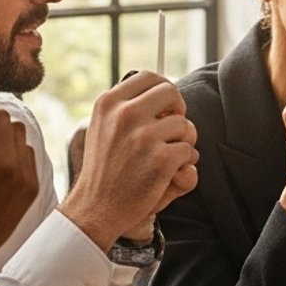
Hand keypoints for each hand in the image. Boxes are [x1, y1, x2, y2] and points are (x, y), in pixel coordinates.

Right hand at [60, 72, 198, 250]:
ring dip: (184, 143)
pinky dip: (185, 166)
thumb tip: (165, 89)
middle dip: (179, 111)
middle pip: (172, 92)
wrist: (95, 209)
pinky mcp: (161, 160)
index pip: (149, 77)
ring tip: (166, 159)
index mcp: (109, 103)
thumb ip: (127, 107)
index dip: (164, 92)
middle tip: (173, 131)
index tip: (165, 109)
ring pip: (186, 126)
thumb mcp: (103, 128)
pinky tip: (167, 176)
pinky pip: (190, 152)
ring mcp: (144, 137)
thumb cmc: (105, 169)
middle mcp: (125, 115)